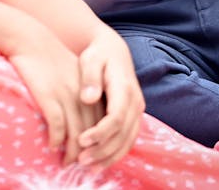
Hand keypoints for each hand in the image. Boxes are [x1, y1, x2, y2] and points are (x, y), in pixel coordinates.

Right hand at [7, 31, 102, 166]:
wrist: (30, 39)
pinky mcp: (49, 97)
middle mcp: (83, 95)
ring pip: (77, 134)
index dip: (101, 143)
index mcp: (92, 89)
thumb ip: (83, 93)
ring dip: (72, 153)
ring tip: (67, 163)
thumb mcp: (74, 74)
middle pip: (93, 133)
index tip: (95, 155)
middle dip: (90, 154)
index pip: (104, 124)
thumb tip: (84, 117)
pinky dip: (56, 140)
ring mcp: (67, 96)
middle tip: (83, 167)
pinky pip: (57, 126)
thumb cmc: (49, 58)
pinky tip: (52, 146)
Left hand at [76, 30, 143, 169]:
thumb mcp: (90, 60)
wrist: (113, 51)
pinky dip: (116, 154)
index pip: (116, 117)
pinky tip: (100, 163)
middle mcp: (136, 102)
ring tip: (89, 168)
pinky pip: (128, 140)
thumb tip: (88, 99)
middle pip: (123, 134)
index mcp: (125, 88)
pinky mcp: (134, 116)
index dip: (100, 133)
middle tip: (80, 160)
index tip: (81, 140)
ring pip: (128, 140)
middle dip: (102, 150)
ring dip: (109, 157)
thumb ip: (90, 78)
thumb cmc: (98, 55)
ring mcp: (137, 110)